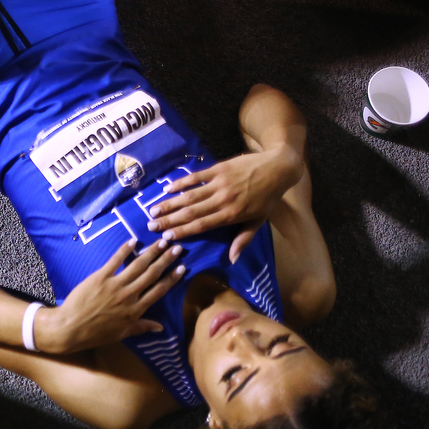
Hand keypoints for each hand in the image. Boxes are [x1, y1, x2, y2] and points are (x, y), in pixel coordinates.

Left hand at [34, 239, 184, 354]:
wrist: (71, 327)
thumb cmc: (96, 333)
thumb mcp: (122, 333)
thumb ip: (142, 327)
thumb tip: (161, 327)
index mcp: (136, 310)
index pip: (159, 290)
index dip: (172, 278)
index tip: (182, 267)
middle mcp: (129, 295)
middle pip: (152, 274)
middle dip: (166, 260)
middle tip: (176, 247)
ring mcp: (115, 285)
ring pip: (137, 265)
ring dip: (151, 252)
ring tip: (161, 241)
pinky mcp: (100, 277)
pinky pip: (115, 261)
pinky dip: (124, 250)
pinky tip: (133, 241)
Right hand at [146, 148, 301, 261]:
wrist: (278, 168)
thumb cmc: (268, 198)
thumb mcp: (259, 221)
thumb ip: (243, 239)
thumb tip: (232, 259)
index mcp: (232, 215)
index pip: (202, 225)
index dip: (182, 231)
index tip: (166, 236)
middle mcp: (223, 200)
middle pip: (191, 212)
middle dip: (169, 219)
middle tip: (151, 225)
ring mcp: (219, 184)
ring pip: (190, 195)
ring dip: (170, 203)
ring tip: (153, 209)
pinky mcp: (218, 169)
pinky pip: (196, 177)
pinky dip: (181, 183)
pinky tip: (168, 188)